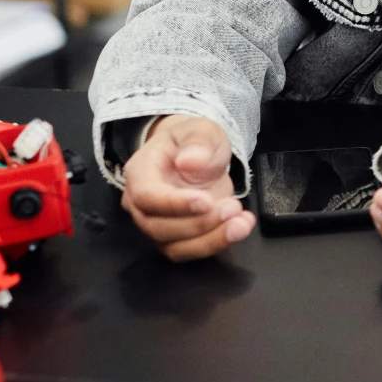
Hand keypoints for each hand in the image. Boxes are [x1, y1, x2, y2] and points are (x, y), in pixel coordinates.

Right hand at [119, 114, 249, 261]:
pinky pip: (190, 251)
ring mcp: (157, 224)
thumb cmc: (192, 141)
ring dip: (211, 240)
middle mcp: (141, 204)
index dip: (174, 204)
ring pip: (174, 247)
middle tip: (232, 207)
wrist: (196, 155)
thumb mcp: (200, 129)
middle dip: (198, 224)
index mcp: (140, 173)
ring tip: (242, 223)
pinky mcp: (176, 238)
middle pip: (158, 227)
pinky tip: (241, 226)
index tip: (206, 201)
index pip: (146, 196)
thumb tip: (190, 162)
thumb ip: (197, 142)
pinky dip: (217, 243)